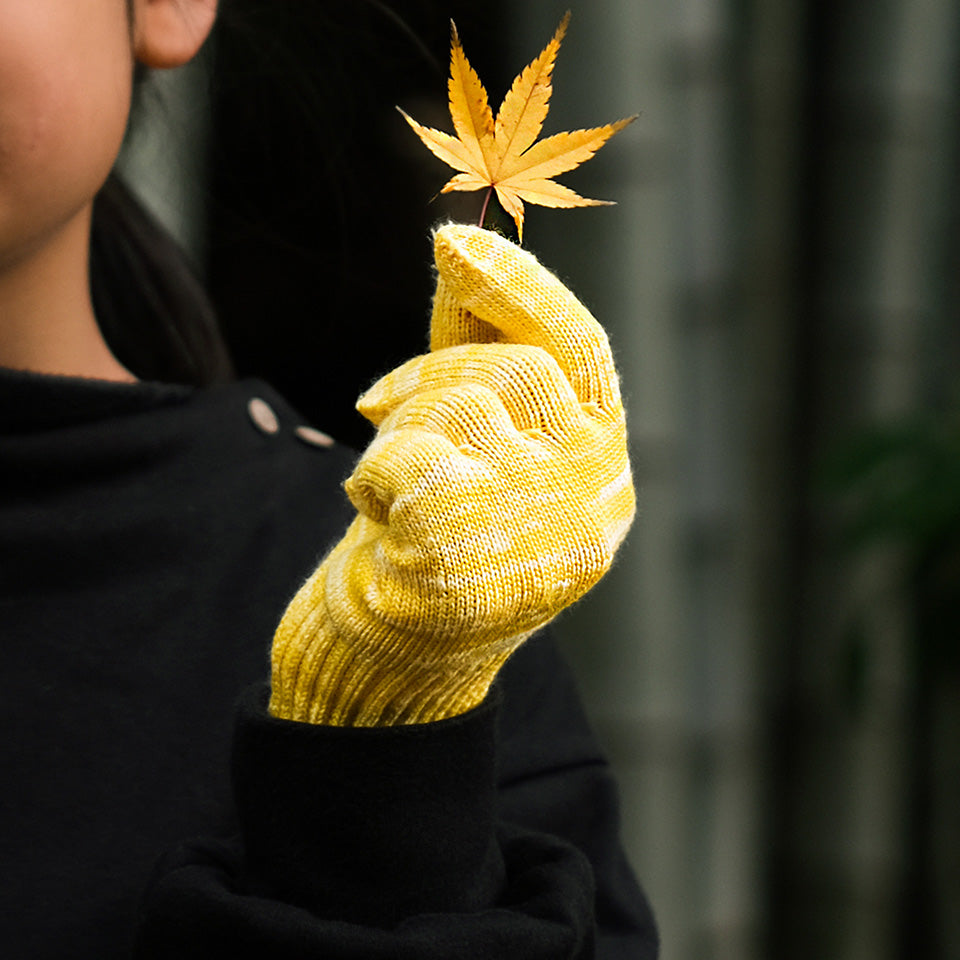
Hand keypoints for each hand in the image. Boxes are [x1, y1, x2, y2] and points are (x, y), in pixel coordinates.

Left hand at [269, 224, 634, 725]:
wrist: (388, 669)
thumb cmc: (427, 543)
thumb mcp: (466, 441)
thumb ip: (471, 348)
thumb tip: (460, 240)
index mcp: (601, 472)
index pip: (581, 350)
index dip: (521, 287)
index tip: (454, 241)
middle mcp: (593, 505)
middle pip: (511, 370)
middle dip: (429, 374)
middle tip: (382, 410)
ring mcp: (541, 542)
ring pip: (459, 406)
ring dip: (397, 431)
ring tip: (388, 490)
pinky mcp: (474, 577)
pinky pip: (410, 461)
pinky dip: (374, 476)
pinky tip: (377, 521)